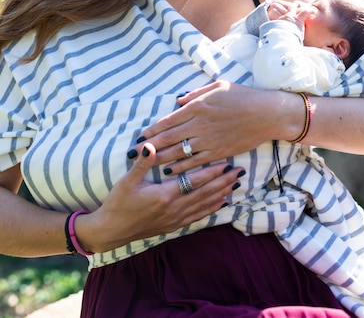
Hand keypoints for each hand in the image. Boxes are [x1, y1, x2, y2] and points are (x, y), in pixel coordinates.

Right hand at [80, 142, 243, 252]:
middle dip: (223, 182)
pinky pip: (197, 217)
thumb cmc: (118, 203)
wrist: (111, 230)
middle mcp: (174, 209)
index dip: (212, 172)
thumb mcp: (127, 181)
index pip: (194, 182)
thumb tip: (150, 145)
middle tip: (239, 172)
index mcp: (164, 195)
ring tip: (235, 185)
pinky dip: (211, 208)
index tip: (226, 163)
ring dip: (221, 194)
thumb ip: (142, 163)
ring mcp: (174, 219)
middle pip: (205, 194)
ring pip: (204, 206)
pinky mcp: (173, 226)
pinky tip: (221, 203)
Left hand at [137, 81, 283, 174]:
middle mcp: (200, 124)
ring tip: (146, 165)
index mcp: (198, 106)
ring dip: (161, 160)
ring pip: (179, 153)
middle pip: (169, 139)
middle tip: (133, 153)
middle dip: (149, 147)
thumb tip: (179, 100)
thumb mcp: (218, 86)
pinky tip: (170, 173)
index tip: (140, 137)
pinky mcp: (218, 152)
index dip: (152, 130)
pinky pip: (195, 163)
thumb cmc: (243, 97)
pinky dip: (181, 168)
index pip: (169, 121)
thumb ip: (196, 93)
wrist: (267, 114)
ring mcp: (209, 140)